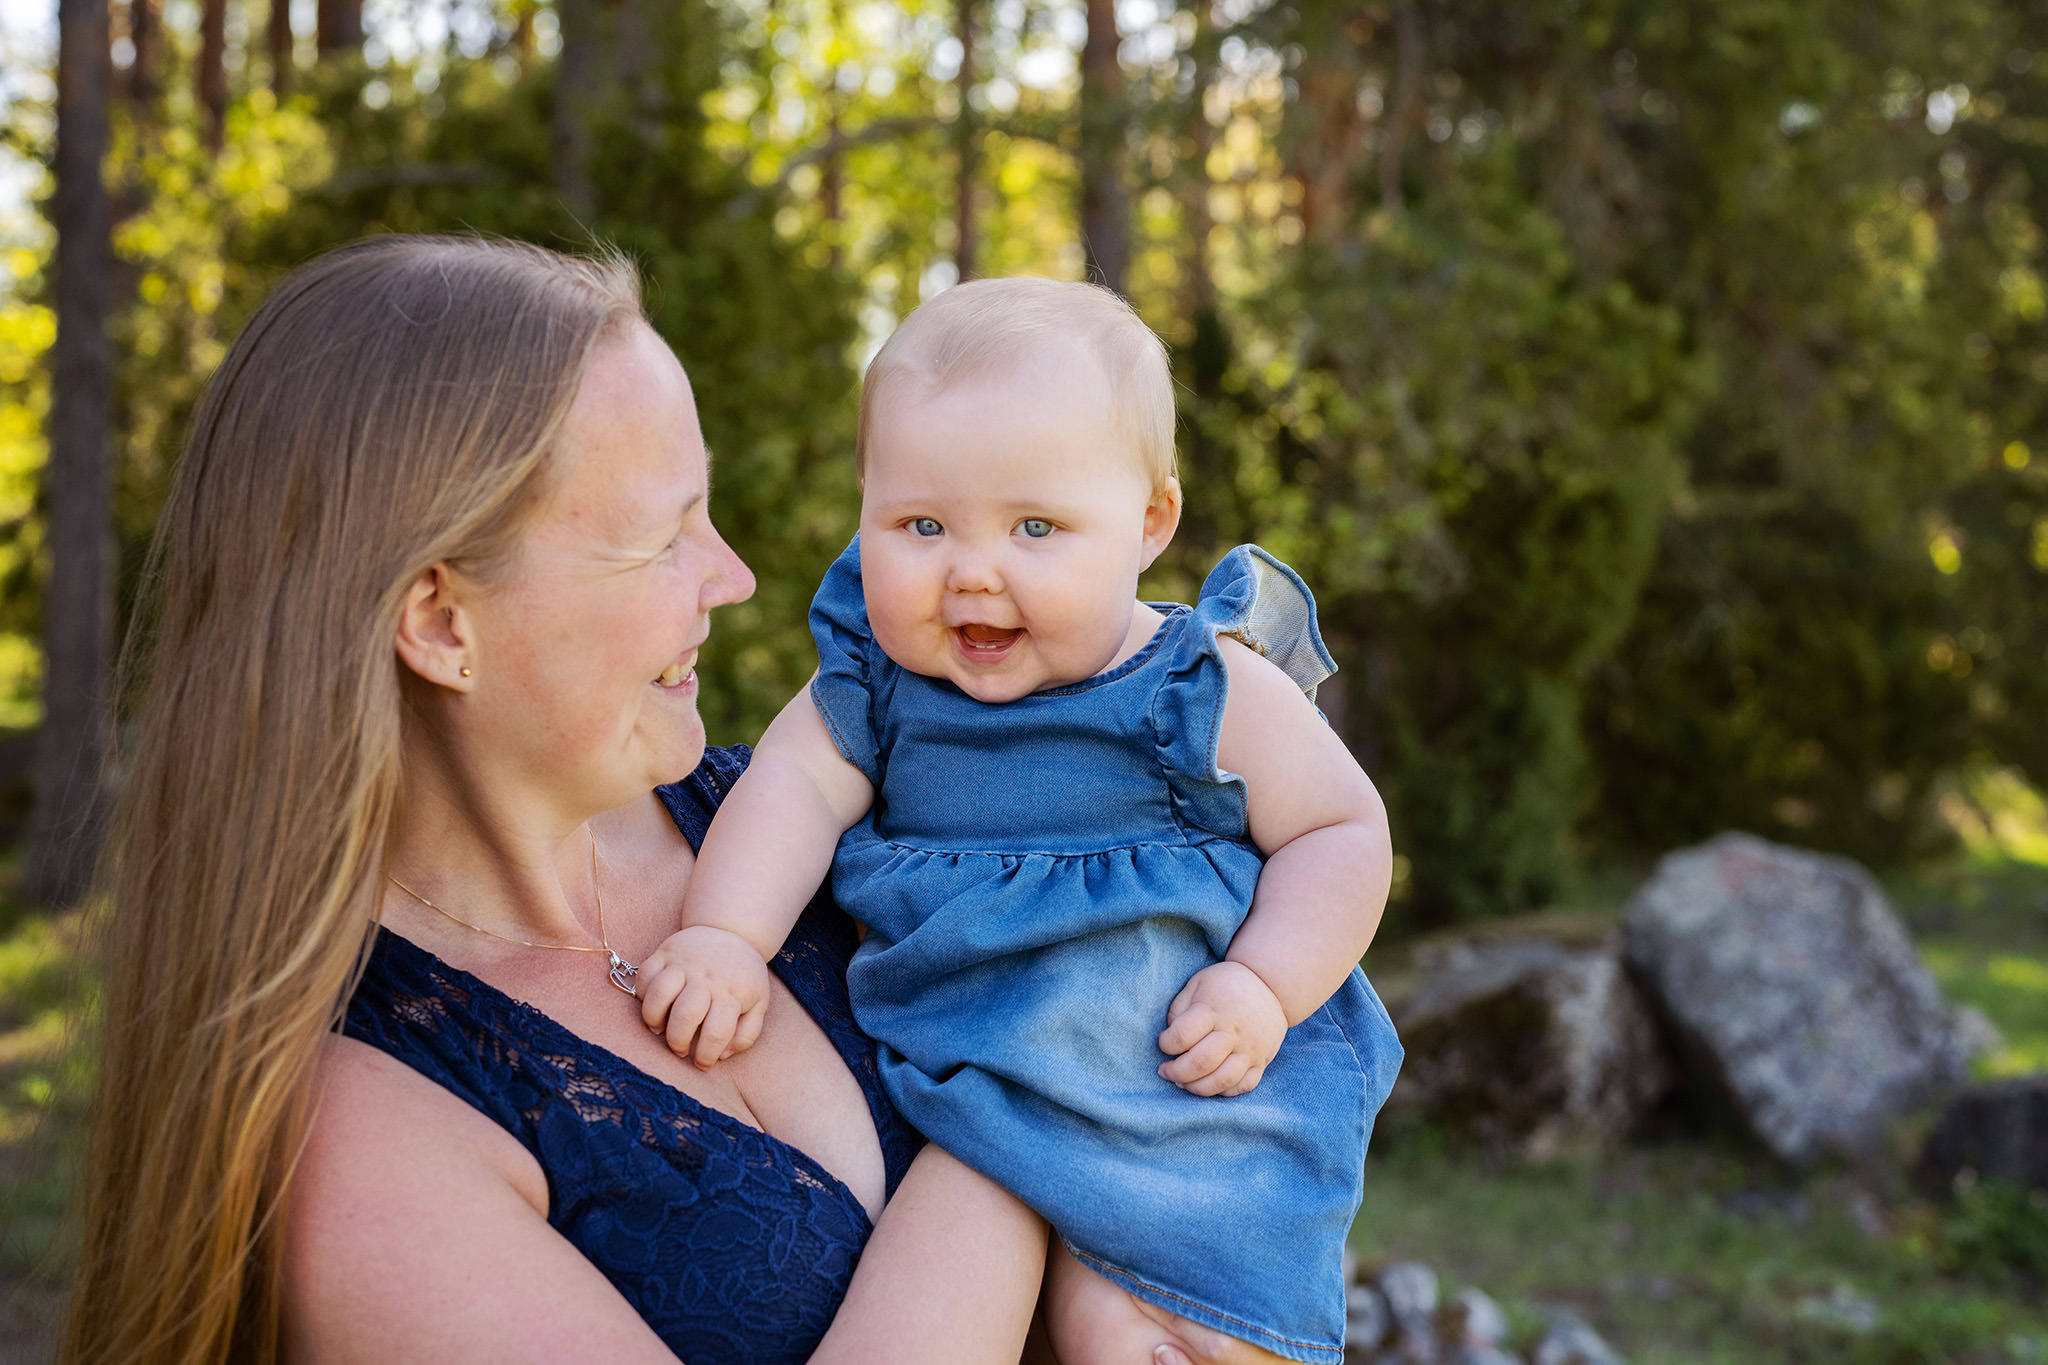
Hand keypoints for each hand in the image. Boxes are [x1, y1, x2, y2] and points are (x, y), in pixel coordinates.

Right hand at [636, 925, 771, 1068]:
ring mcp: (684, 963)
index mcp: (732, 993)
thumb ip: (747, 1033)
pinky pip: (644, 975)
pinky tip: (653, 1003)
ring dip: (653, 1018)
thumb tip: (723, 1055)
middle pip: (684, 1016)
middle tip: (679, 1050)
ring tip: (659, 1028)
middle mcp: (706, 978)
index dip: (706, 1056)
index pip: (716, 1033)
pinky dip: (642, 993)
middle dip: (677, 1042)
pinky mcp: (665, 952)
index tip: (701, 1064)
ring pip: (658, 994)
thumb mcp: (759, 1002)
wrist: (733, 930)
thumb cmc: (743, 975)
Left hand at [1155, 961, 1286, 1096]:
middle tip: (1166, 1071)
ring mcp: (1250, 1048)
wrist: (1270, 985)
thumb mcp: (1197, 984)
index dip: (1166, 1044)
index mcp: (1213, 1010)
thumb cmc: (1225, 985)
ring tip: (1184, 1083)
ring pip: (1223, 1080)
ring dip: (1197, 1088)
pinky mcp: (1262, 1060)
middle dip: (1177, 1073)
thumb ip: (1179, 1010)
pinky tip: (1210, 1085)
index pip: (1182, 1036)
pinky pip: (1244, 1085)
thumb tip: (1170, 1039)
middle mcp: (1233, 1031)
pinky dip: (1224, 1092)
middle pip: (1201, 1063)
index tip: (1164, 1042)